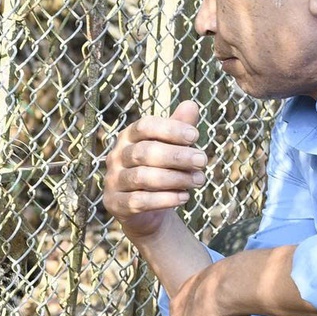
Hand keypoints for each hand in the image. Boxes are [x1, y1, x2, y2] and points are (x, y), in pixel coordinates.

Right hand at [103, 100, 207, 243]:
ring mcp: (113, 180)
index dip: (170, 129)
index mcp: (128, 136)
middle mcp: (116, 156)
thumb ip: (179, 127)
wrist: (146, 210)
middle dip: (177, 156)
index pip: (145, 126)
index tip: (195, 136)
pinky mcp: (115, 203)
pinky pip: (139, 201)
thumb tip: (191, 105)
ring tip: (199, 180)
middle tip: (202, 161)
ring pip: (142, 177)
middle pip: (144, 152)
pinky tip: (185, 197)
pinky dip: (165, 199)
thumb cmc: (160, 170)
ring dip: (175, 178)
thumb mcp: (172, 147)